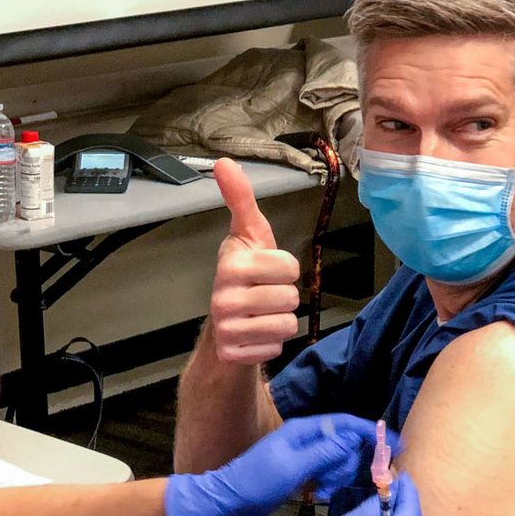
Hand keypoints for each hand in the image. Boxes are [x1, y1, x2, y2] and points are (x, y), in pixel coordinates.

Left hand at [165, 413, 398, 515]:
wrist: (228, 501)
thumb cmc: (254, 482)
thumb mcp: (293, 467)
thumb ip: (324, 451)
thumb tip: (352, 438)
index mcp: (304, 430)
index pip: (346, 423)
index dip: (371, 431)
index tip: (394, 443)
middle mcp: (307, 438)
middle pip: (346, 444)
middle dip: (347, 464)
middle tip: (334, 482)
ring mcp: (304, 455)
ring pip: (338, 460)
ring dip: (337, 476)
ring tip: (321, 491)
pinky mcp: (301, 470)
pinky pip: (326, 472)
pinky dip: (328, 483)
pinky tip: (317, 494)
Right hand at [208, 158, 300, 364]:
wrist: (225, 324)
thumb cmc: (245, 274)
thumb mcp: (249, 235)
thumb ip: (241, 200)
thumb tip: (224, 162)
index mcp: (231, 264)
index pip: (290, 267)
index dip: (286, 270)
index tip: (268, 270)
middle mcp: (223, 296)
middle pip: (291, 297)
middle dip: (285, 297)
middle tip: (265, 295)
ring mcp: (227, 327)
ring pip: (287, 324)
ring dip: (281, 321)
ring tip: (261, 314)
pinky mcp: (233, 353)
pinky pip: (276, 347)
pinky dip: (272, 343)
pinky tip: (256, 335)